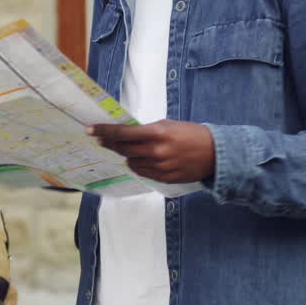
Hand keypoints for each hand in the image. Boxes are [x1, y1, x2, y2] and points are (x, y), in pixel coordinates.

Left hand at [85, 120, 214, 183]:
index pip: (122, 133)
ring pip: (131, 163)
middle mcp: (156, 152)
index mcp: (157, 133)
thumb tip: (125, 133)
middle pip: (122, 149)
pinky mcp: (164, 179)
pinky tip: (144, 159)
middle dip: (109, 143)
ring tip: (133, 149)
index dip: (104, 131)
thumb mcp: (168, 125)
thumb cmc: (191, 134)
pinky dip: (139, 165)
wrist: (215, 154)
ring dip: (127, 155)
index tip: (90, 130)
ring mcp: (160, 167)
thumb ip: (146, 130)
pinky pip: (143, 172)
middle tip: (100, 139)